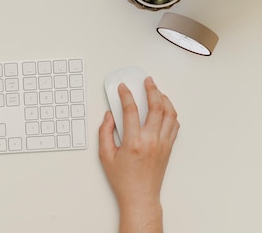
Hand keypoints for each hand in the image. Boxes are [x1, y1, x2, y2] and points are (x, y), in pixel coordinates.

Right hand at [99, 77, 178, 232]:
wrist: (140, 197)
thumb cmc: (123, 179)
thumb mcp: (105, 155)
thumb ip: (105, 132)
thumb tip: (109, 116)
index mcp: (134, 141)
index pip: (131, 110)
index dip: (126, 95)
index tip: (123, 88)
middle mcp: (151, 140)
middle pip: (156, 107)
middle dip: (151, 90)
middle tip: (147, 81)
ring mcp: (163, 143)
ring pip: (170, 114)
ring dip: (164, 99)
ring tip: (158, 91)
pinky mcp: (168, 148)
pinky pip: (174, 125)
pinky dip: (171, 113)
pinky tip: (166, 109)